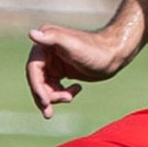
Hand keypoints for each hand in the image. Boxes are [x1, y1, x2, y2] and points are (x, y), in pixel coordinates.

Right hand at [25, 12, 141, 118]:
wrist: (115, 54)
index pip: (33, 69)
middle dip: (44, 96)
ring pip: (45, 86)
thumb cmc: (96, 49)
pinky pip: (54, 87)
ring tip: (70, 98)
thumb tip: (31, 33)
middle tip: (49, 113)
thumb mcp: (73, 45)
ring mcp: (54, 62)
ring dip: (54, 97)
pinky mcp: (62, 70)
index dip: (36, 87)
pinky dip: (62, 94)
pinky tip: (76, 90)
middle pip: (37, 80)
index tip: (45, 102)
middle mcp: (46, 52)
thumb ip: (52, 39)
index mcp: (45, 43)